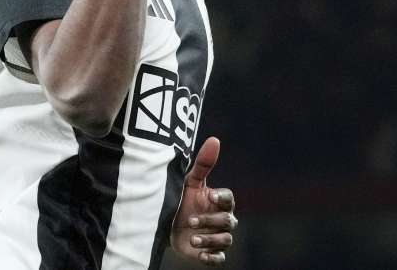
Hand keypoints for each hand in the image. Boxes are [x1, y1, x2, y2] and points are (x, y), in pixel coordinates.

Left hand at [171, 137, 236, 265]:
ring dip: (210, 240)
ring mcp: (216, 236)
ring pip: (225, 240)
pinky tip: (201, 255)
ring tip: (193, 238)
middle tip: (191, 221)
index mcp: (218, 201)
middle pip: (229, 221)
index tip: (211, 197)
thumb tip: (215, 139)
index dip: (222, 198)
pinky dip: (212, 257)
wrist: (167, 224)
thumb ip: (203, 163)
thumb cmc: (182, 198)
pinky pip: (219, 258)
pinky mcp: (209, 252)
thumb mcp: (190, 182)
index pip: (229, 199)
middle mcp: (221, 219)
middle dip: (211, 222)